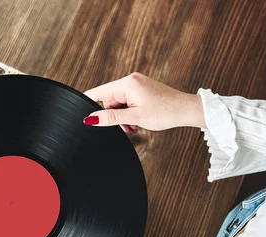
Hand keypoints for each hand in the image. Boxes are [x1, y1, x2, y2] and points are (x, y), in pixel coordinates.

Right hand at [83, 72, 205, 132]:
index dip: (88, 103)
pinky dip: (129, 113)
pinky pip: (128, 102)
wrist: (186, 110)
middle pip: (109, 100)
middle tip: (127, 127)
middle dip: (114, 115)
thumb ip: (111, 118)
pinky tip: (137, 121)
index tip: (80, 112)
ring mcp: (137, 84)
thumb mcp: (135, 118)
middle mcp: (131, 80)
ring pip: (119, 103)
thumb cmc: (165, 112)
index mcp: (127, 83)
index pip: (99, 92)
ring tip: (134, 126)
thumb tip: (91, 119)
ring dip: (123, 116)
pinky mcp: (142, 89)